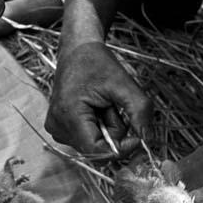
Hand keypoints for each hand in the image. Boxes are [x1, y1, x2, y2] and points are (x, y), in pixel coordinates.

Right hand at [45, 42, 151, 156]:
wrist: (77, 50)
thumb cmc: (97, 63)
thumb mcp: (124, 84)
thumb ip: (140, 111)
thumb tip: (147, 139)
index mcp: (68, 116)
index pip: (97, 151)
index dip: (121, 149)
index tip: (137, 136)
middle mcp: (57, 127)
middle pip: (97, 149)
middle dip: (112, 132)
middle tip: (111, 106)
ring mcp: (55, 129)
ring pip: (93, 145)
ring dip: (105, 129)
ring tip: (101, 104)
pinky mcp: (58, 128)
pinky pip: (86, 139)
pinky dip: (96, 128)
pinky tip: (93, 108)